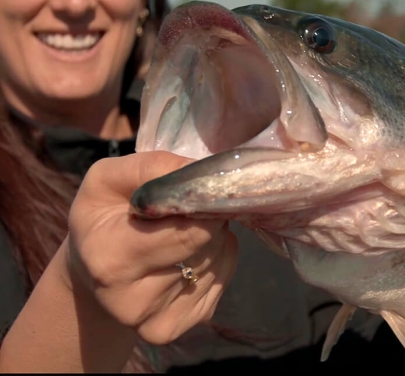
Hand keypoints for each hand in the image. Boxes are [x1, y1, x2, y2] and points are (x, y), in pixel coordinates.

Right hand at [66, 151, 237, 344]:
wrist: (92, 268)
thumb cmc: (101, 216)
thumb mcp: (108, 178)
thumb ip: (153, 168)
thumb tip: (204, 174)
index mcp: (110, 259)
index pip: (188, 231)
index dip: (203, 202)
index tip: (200, 187)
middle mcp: (132, 301)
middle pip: (208, 244)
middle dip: (208, 216)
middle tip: (190, 205)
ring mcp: (156, 322)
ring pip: (218, 259)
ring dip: (213, 235)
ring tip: (183, 228)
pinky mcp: (177, 327)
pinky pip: (222, 278)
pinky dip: (216, 257)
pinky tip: (189, 251)